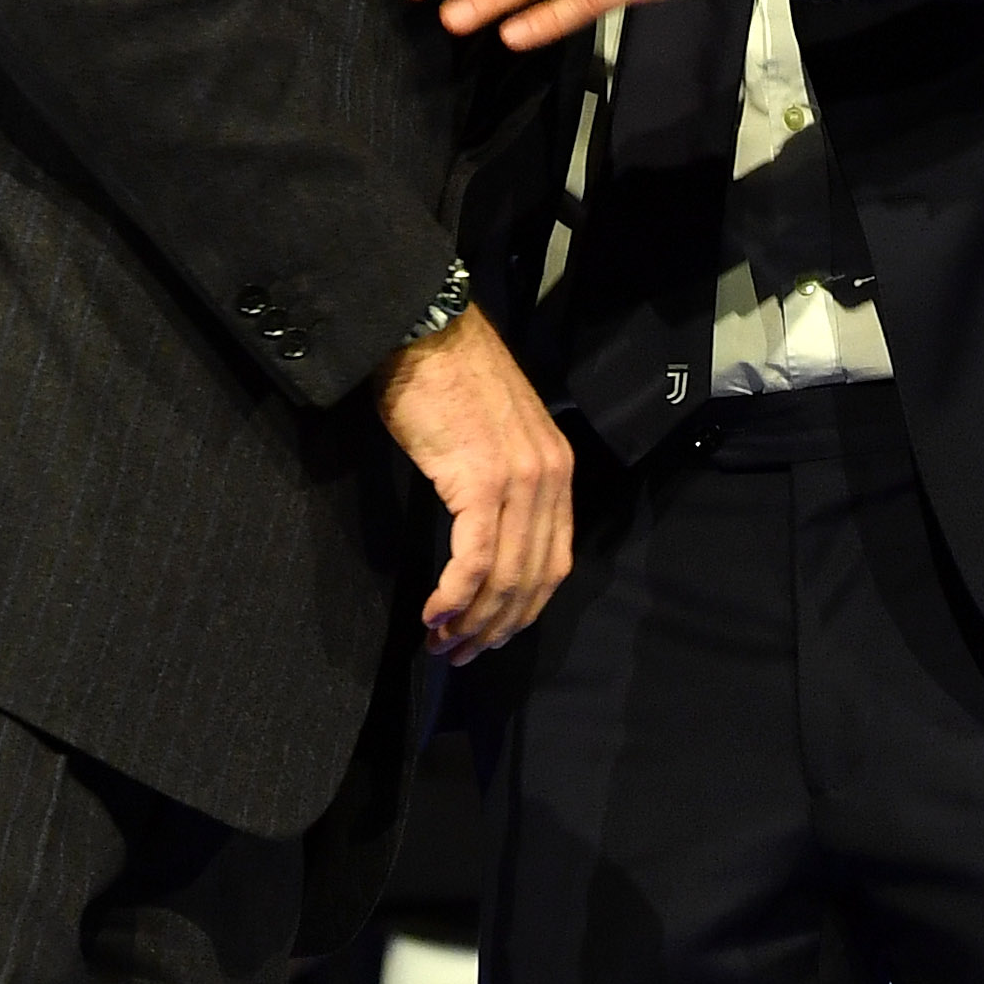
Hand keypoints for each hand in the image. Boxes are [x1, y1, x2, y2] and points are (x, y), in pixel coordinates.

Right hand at [381, 307, 575, 659]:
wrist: (426, 329)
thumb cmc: (447, 379)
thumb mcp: (493, 435)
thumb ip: (502, 482)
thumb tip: (483, 537)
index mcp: (557, 469)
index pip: (555, 561)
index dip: (523, 608)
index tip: (491, 634)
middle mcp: (549, 477)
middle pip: (533, 579)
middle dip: (496, 626)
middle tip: (461, 654)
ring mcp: (519, 480)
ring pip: (505, 577)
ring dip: (471, 620)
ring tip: (442, 644)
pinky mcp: (480, 481)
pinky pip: (474, 559)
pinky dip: (454, 596)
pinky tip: (433, 614)